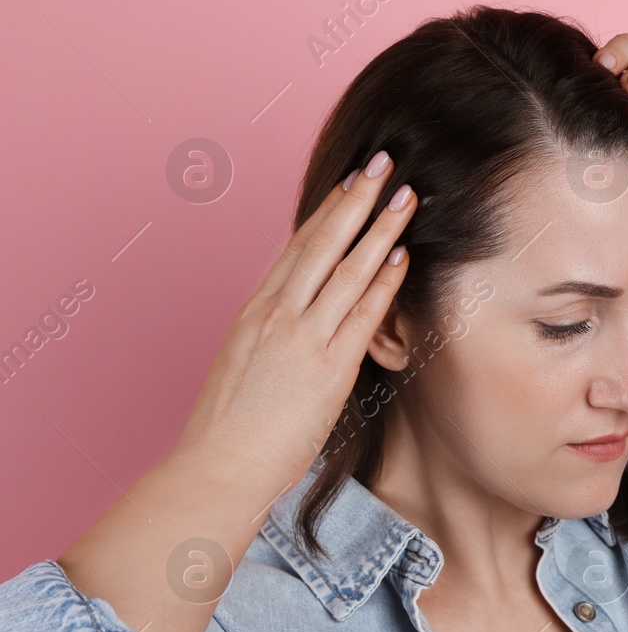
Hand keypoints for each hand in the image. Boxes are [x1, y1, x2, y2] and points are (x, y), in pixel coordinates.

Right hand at [172, 153, 416, 492]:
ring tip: (406, 196)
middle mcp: (277, 314)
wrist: (218, 467)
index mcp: (254, 312)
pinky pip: (362, 314)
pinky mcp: (327, 366)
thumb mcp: (244, 368)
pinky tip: (403, 255)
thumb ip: (270, 341)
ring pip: (347, 268)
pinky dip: (384, 281)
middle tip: (383, 165)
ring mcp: (302, 336)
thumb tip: (292, 334)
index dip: (326, 213)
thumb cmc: (229, 432)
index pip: (296, 249)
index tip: (348, 185)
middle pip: (322, 242)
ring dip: (381, 228)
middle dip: (355, 199)